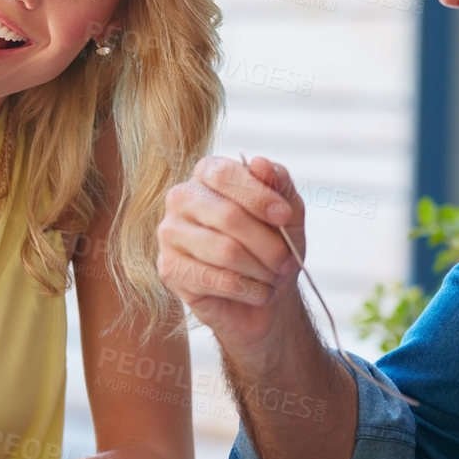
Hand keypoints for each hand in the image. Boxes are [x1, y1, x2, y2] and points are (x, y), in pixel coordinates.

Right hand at [156, 155, 306, 356]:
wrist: (264, 294)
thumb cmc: (272, 246)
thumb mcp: (288, 211)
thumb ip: (278, 183)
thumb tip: (260, 163)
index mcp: (206, 173)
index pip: (224, 174)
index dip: (258, 196)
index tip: (285, 216)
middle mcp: (181, 198)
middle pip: (227, 216)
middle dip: (268, 243)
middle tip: (286, 261)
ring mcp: (169, 234)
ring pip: (225, 251)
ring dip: (261, 270)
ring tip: (272, 277)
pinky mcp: (170, 270)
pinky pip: (217, 280)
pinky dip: (249, 290)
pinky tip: (258, 292)